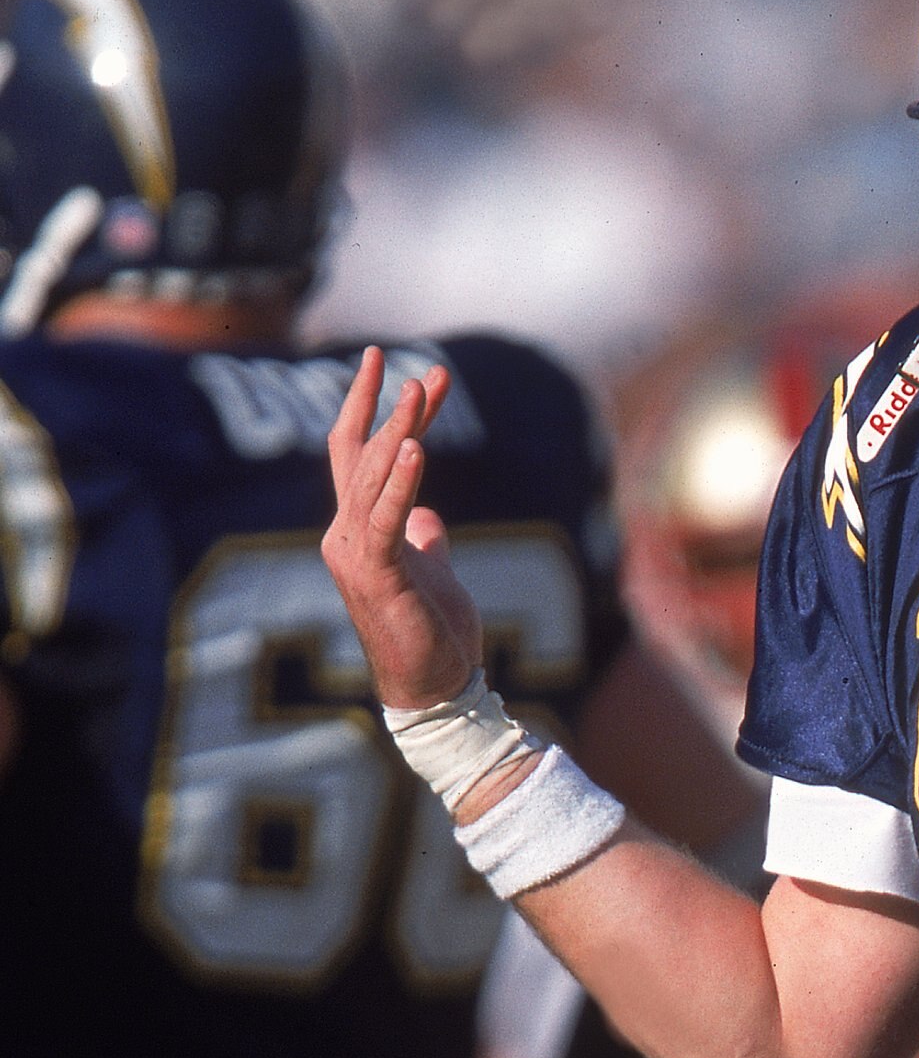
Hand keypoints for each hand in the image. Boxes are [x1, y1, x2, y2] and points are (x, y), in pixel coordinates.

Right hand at [322, 347, 483, 707]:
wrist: (434, 691)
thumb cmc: (433, 634)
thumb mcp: (433, 572)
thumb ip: (424, 538)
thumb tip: (430, 516)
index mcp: (358, 531)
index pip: (359, 456)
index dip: (375, 409)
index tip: (399, 366)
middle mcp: (345, 536)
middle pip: (362, 455)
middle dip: (389, 407)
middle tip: (419, 367)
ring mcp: (355, 555)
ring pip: (374, 478)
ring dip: (399, 429)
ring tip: (420, 388)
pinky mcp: (377, 576)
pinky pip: (387, 518)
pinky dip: (401, 481)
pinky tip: (414, 446)